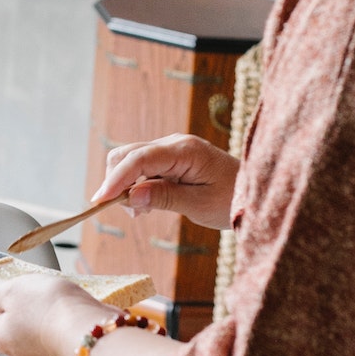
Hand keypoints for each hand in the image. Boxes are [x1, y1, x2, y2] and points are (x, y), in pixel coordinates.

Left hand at [0, 275, 117, 355]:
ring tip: (53, 300)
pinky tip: (70, 313)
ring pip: (34, 337)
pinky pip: (57, 340)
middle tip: (26, 292)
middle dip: (15, 312)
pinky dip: (60, 327)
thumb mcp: (15, 289)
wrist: (95, 334)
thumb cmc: (53, 310)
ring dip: (40, 320)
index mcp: (1, 338)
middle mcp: (20, 355)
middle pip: (8, 332)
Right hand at [91, 133, 237, 229]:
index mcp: (185, 150)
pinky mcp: (171, 158)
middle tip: (126, 212)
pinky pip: (143, 167)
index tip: (100, 200)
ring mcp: (171, 149)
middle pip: (128, 154)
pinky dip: (136, 184)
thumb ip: (164, 197)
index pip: (140, 158)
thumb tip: (129, 197)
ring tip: (139, 212)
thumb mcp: (199, 205)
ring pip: (131, 159)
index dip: (116, 178)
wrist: (255, 193)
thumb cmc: (233, 199)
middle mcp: (175, 143)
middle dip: (116, 181)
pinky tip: (146, 204)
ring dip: (125, 184)